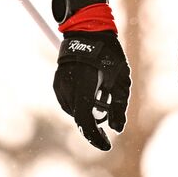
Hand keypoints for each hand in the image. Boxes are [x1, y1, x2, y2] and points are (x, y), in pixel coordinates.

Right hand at [53, 31, 130, 150]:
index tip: (106, 145)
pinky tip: (90, 91)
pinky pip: (69, 101)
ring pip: (73, 111)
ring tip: (100, 97)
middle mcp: (68, 88)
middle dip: (94, 123)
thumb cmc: (108, 53)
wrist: (88, 31)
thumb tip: (117, 129)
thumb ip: (119, 105)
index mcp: (84, 86)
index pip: (86, 121)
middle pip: (80, 118)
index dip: (95, 137)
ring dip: (86, 112)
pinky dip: (80, 103)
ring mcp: (60, 85)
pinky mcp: (57, 83)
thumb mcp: (120, 79)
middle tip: (107, 119)